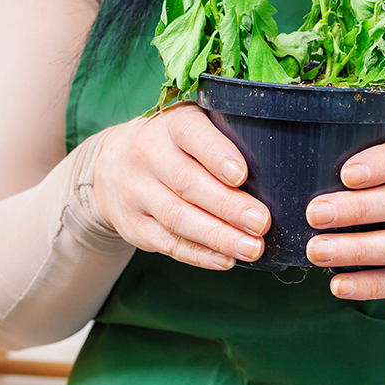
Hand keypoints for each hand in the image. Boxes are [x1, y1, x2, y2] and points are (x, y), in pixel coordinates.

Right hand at [92, 102, 270, 269]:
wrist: (109, 164)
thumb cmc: (173, 144)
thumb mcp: (191, 125)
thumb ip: (224, 138)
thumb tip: (275, 168)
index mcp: (170, 124)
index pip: (191, 133)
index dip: (216, 154)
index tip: (241, 175)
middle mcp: (147, 155)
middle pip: (187, 183)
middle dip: (227, 206)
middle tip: (261, 222)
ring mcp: (136, 192)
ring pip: (178, 217)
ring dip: (218, 236)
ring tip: (251, 248)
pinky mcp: (133, 225)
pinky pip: (168, 243)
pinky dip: (199, 254)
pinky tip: (225, 260)